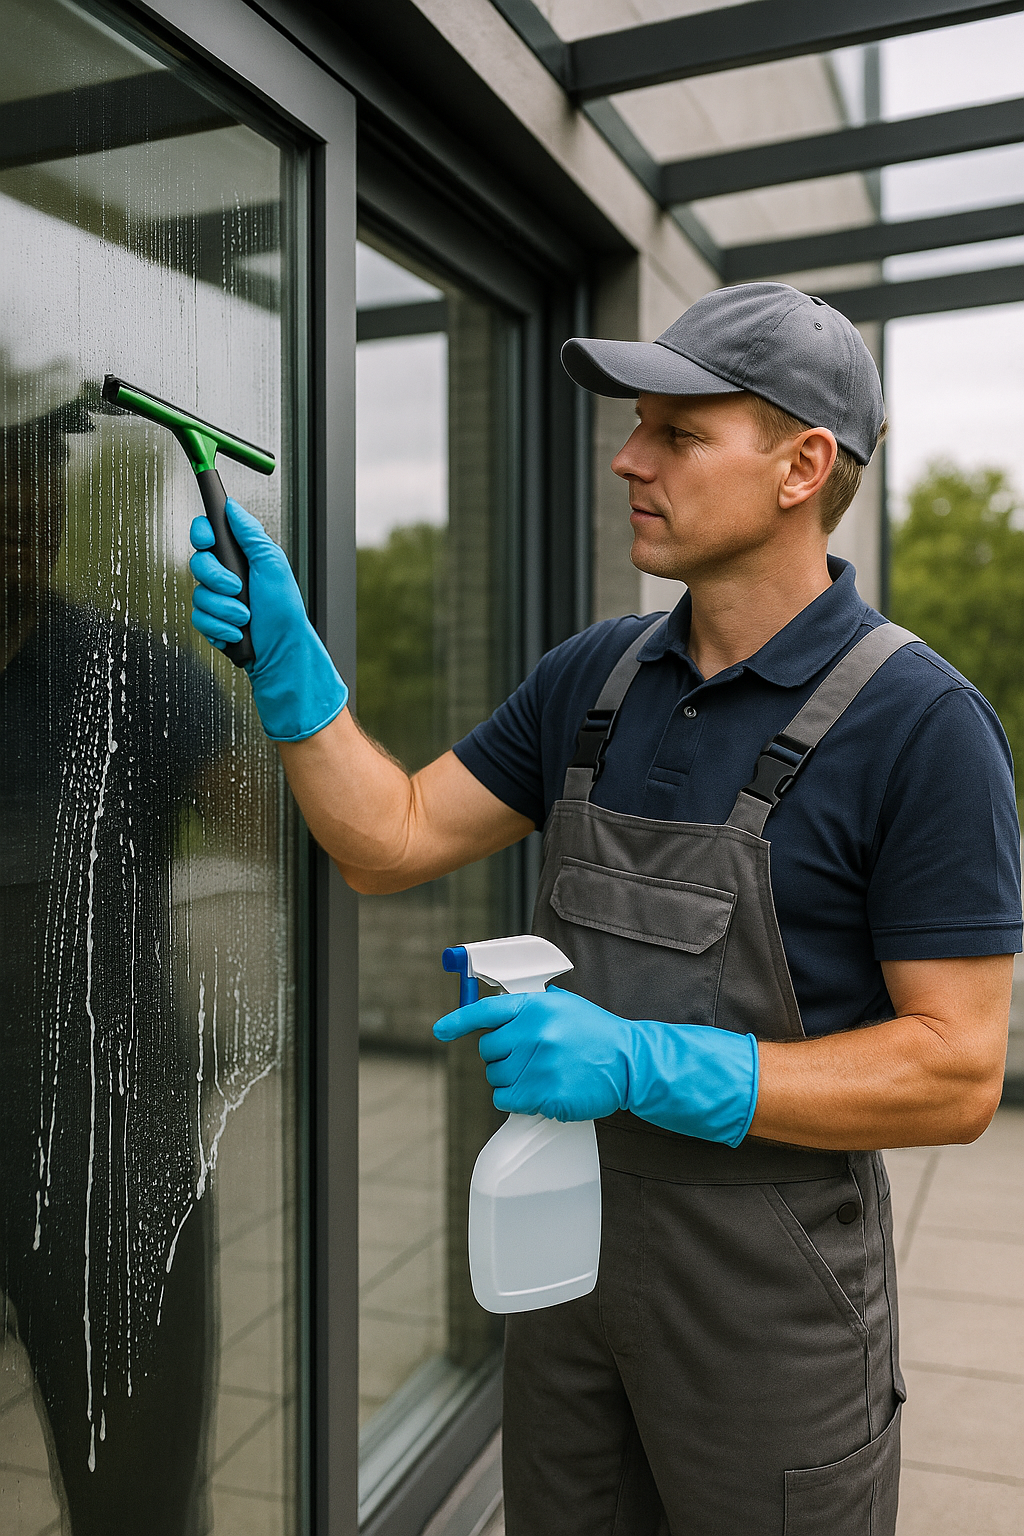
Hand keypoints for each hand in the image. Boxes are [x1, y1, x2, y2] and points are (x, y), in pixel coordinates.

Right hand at [190, 500, 348, 741]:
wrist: (281, 653)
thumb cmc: (284, 612)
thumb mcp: (273, 565)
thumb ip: (251, 534)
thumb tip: (233, 508)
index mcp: (242, 557)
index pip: (208, 534)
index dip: (202, 533)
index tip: (210, 541)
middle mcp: (226, 576)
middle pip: (197, 562)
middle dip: (216, 578)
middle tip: (237, 588)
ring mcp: (217, 600)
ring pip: (197, 594)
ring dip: (223, 609)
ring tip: (245, 617)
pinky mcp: (211, 623)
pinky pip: (197, 619)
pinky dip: (218, 628)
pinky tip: (236, 633)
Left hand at [434, 986, 759, 1145]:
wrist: (630, 1062)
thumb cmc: (594, 1034)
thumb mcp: (562, 1007)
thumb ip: (529, 1009)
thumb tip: (492, 1017)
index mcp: (536, 1007)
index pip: (485, 1012)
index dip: (457, 1022)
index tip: (440, 1031)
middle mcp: (534, 1033)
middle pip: (487, 1051)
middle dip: (500, 1057)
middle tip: (526, 1058)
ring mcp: (539, 1065)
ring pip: (496, 1079)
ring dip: (510, 1080)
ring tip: (539, 1073)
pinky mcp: (545, 1094)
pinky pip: (508, 1100)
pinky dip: (516, 1099)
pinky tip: (539, 1091)